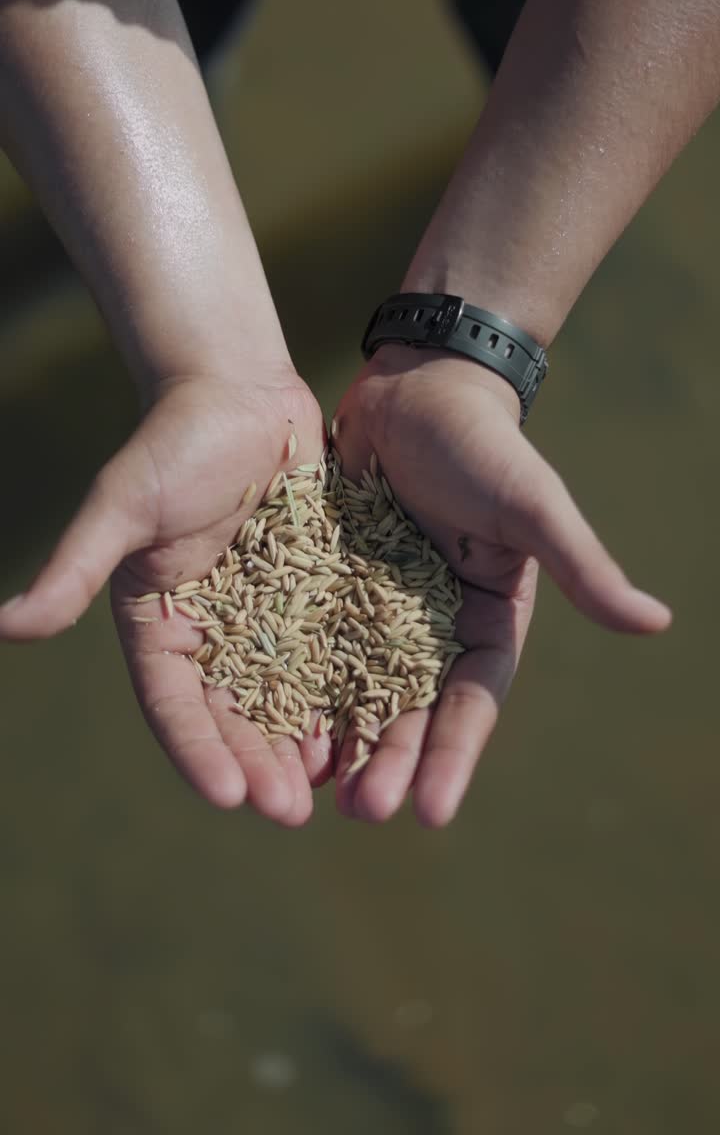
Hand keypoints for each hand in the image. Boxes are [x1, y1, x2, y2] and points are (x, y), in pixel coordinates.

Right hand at [0, 368, 329, 824]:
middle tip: (292, 810)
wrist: (241, 391)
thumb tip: (3, 626)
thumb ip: (75, 570)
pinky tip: (376, 726)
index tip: (228, 797)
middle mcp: (216, 631)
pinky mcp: (318, 595)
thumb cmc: (172, 442)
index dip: (198, 751)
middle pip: (237, 715)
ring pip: (290, 695)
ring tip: (338, 785)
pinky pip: (336, 651)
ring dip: (308, 743)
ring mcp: (271, 617)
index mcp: (162, 623)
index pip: (175, 704)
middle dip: (261, 765)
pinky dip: (349, 691)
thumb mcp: (122, 506)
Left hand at [332, 344, 671, 826]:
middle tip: (359, 812)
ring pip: (355, 688)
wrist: (416, 386)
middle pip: (409, 708)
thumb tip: (657, 622)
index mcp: (486, 618)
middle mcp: (432, 625)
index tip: (428, 812)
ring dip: (339, 740)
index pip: (472, 700)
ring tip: (312, 791)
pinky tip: (269, 725)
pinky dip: (296, 684)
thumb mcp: (531, 506)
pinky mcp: (330, 585)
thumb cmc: (484, 443)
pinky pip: (310, 643)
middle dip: (388, 762)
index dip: (453, 755)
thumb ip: (581, 567)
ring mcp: (377, 609)